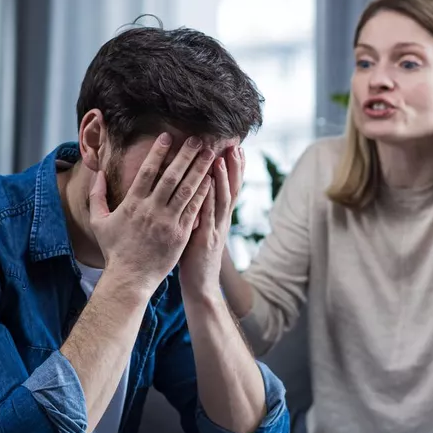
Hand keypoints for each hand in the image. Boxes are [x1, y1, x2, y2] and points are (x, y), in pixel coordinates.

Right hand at [89, 133, 215, 295]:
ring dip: (199, 169)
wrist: (130, 279)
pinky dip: (203, 193)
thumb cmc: (114, 251)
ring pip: (187, 190)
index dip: (158, 153)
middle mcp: (151, 210)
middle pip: (171, 176)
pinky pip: (194, 209)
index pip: (147, 172)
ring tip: (209, 154)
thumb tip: (98, 173)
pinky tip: (211, 179)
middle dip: (185, 155)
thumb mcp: (99, 222)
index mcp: (132, 204)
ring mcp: (168, 222)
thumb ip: (96, 196)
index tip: (167, 137)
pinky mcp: (181, 234)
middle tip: (197, 139)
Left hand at [179, 146, 244, 299]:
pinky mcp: (205, 239)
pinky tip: (206, 184)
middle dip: (234, 167)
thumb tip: (197, 194)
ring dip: (222, 178)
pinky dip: (208, 198)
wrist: (201, 287)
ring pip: (221, 199)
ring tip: (221, 157)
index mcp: (220, 219)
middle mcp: (221, 221)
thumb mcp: (200, 232)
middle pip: (232, 189)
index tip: (237, 148)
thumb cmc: (196, 260)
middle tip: (236, 145)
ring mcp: (215, 230)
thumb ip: (201, 213)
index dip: (235, 169)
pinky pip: (207, 214)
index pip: (230, 188)